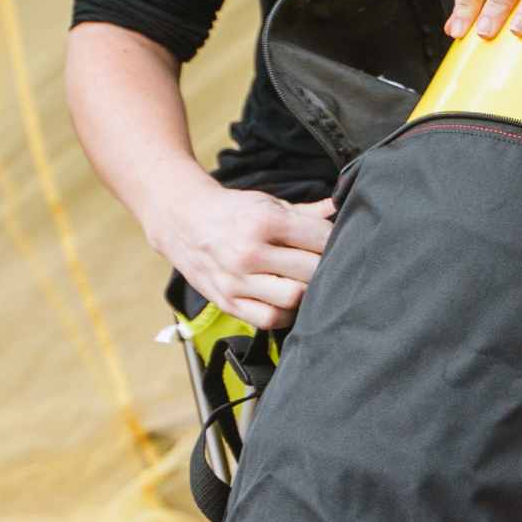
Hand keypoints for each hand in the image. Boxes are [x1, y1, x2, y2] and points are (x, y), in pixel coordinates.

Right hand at [146, 182, 336, 329]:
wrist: (183, 220)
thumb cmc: (233, 211)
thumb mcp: (268, 202)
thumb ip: (307, 212)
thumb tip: (339, 209)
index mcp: (264, 221)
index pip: (320, 240)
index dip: (335, 242)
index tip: (334, 244)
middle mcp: (249, 252)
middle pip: (311, 272)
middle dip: (324, 268)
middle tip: (324, 265)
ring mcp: (236, 280)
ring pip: (294, 299)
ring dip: (307, 294)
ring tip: (305, 283)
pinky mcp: (227, 302)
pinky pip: (269, 319)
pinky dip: (285, 314)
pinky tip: (286, 300)